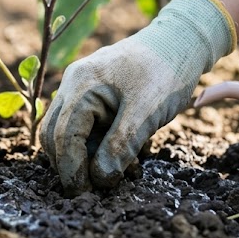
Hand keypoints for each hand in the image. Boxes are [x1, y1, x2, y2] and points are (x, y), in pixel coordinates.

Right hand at [39, 0, 234, 195]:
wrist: (183, 41)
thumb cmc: (166, 72)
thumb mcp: (146, 112)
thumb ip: (120, 145)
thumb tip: (99, 179)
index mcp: (81, 85)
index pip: (63, 137)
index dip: (71, 170)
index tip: (85, 196)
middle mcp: (73, 84)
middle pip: (55, 136)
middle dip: (73, 165)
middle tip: (98, 190)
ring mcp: (82, 88)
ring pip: (69, 132)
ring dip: (88, 157)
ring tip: (121, 170)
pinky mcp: (95, 94)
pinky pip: (86, 125)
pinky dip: (99, 144)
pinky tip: (127, 154)